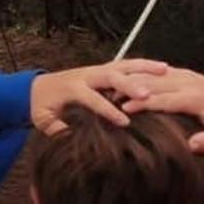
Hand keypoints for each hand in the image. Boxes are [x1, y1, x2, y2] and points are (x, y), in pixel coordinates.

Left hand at [29, 59, 168, 135]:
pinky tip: (164, 68)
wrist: (36, 88)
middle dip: (130, 85)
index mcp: (71, 88)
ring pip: (123, 65)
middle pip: (111, 76)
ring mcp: (96, 69)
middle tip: (148, 96)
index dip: (108, 110)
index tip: (125, 122)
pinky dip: (144, 65)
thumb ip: (55, 129)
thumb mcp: (42, 121)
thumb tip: (70, 138)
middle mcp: (86, 74)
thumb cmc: (42, 107)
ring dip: (144, 68)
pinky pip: (126, 64)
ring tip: (166, 71)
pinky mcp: (104, 68)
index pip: (93, 98)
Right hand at [119, 67, 203, 152]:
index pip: (163, 99)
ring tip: (111, 90)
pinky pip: (156, 72)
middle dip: (130, 89)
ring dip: (132, 81)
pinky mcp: (182, 73)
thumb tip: (192, 146)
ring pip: (152, 74)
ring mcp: (184, 75)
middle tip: (108, 98)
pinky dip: (140, 76)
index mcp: (194, 98)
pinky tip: (125, 83)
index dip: (143, 103)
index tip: (124, 108)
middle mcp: (187, 83)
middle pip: (153, 83)